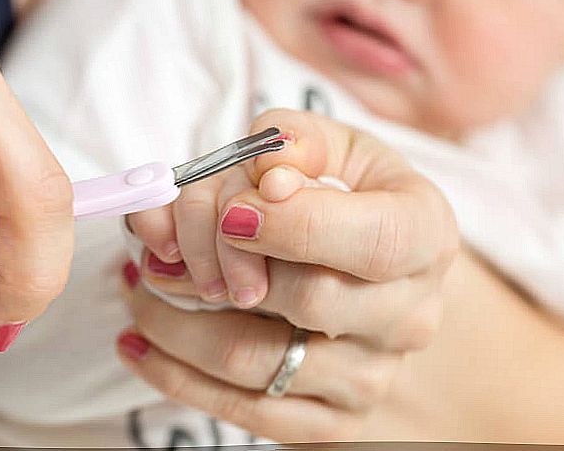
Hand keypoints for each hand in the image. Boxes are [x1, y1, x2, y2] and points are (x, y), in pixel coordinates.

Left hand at [117, 109, 459, 439]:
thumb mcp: (331, 147)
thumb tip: (265, 172)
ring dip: (176, 321)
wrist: (375, 273)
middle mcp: (410, 314)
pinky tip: (139, 341)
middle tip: (160, 246)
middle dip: (215, 266)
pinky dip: (176, 375)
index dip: (295, 225)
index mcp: (424, 234)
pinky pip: (244, 413)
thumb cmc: (343, 196)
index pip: (372, 241)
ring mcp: (373, 377)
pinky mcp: (332, 423)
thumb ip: (295, 141)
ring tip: (139, 282)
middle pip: (308, 300)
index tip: (230, 210)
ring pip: (258, 360)